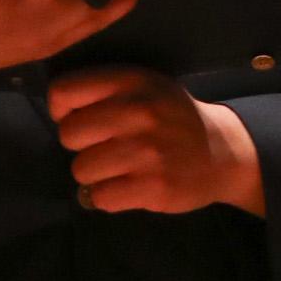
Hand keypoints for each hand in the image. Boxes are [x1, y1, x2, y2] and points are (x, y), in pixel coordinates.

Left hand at [46, 65, 265, 215]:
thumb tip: (56, 112)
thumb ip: (103, 90)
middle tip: (106, 148)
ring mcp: (148, 151)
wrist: (223, 152)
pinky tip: (128, 187)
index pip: (64, 92)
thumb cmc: (171, 118)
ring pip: (82, 170)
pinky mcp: (154, 186)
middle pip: (68, 135)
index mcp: (132, 82)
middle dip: (81, 146)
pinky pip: (101, 198)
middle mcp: (140, 112)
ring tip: (119, 169)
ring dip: (95, 175)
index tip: (81, 119)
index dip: (63, 110)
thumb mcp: (145, 87)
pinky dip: (108, 197)